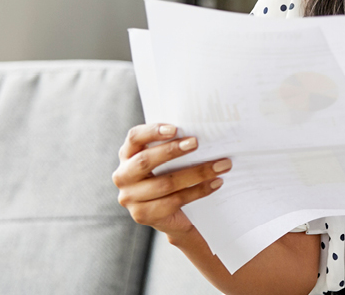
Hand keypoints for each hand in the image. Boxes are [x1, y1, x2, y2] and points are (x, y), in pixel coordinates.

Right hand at [111, 123, 231, 237]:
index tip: (175, 128)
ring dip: (197, 173)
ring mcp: (130, 198)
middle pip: (145, 161)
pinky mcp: (143, 215)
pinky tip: (215, 183)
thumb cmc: (172, 176)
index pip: (134, 138)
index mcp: (127, 155)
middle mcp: (123, 176)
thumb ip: (175, 145)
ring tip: (221, 165)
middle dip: (172, 151)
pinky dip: (199, 190)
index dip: (152, 132)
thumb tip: (205, 129)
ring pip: (165, 184)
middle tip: (196, 142)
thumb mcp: (168, 160)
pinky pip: (174, 201)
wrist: (172, 216)